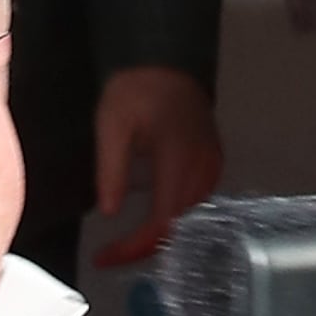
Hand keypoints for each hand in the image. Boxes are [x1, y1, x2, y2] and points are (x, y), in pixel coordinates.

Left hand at [89, 64, 221, 270]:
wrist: (166, 59)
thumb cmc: (137, 88)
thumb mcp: (112, 124)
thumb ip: (111, 170)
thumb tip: (109, 213)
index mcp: (179, 159)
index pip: (162, 222)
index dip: (134, 247)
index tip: (104, 256)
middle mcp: (202, 168)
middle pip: (179, 229)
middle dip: (143, 248)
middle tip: (109, 256)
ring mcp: (211, 167)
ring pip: (190, 221)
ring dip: (158, 237)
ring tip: (125, 245)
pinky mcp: (212, 165)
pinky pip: (195, 205)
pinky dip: (171, 220)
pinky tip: (148, 222)